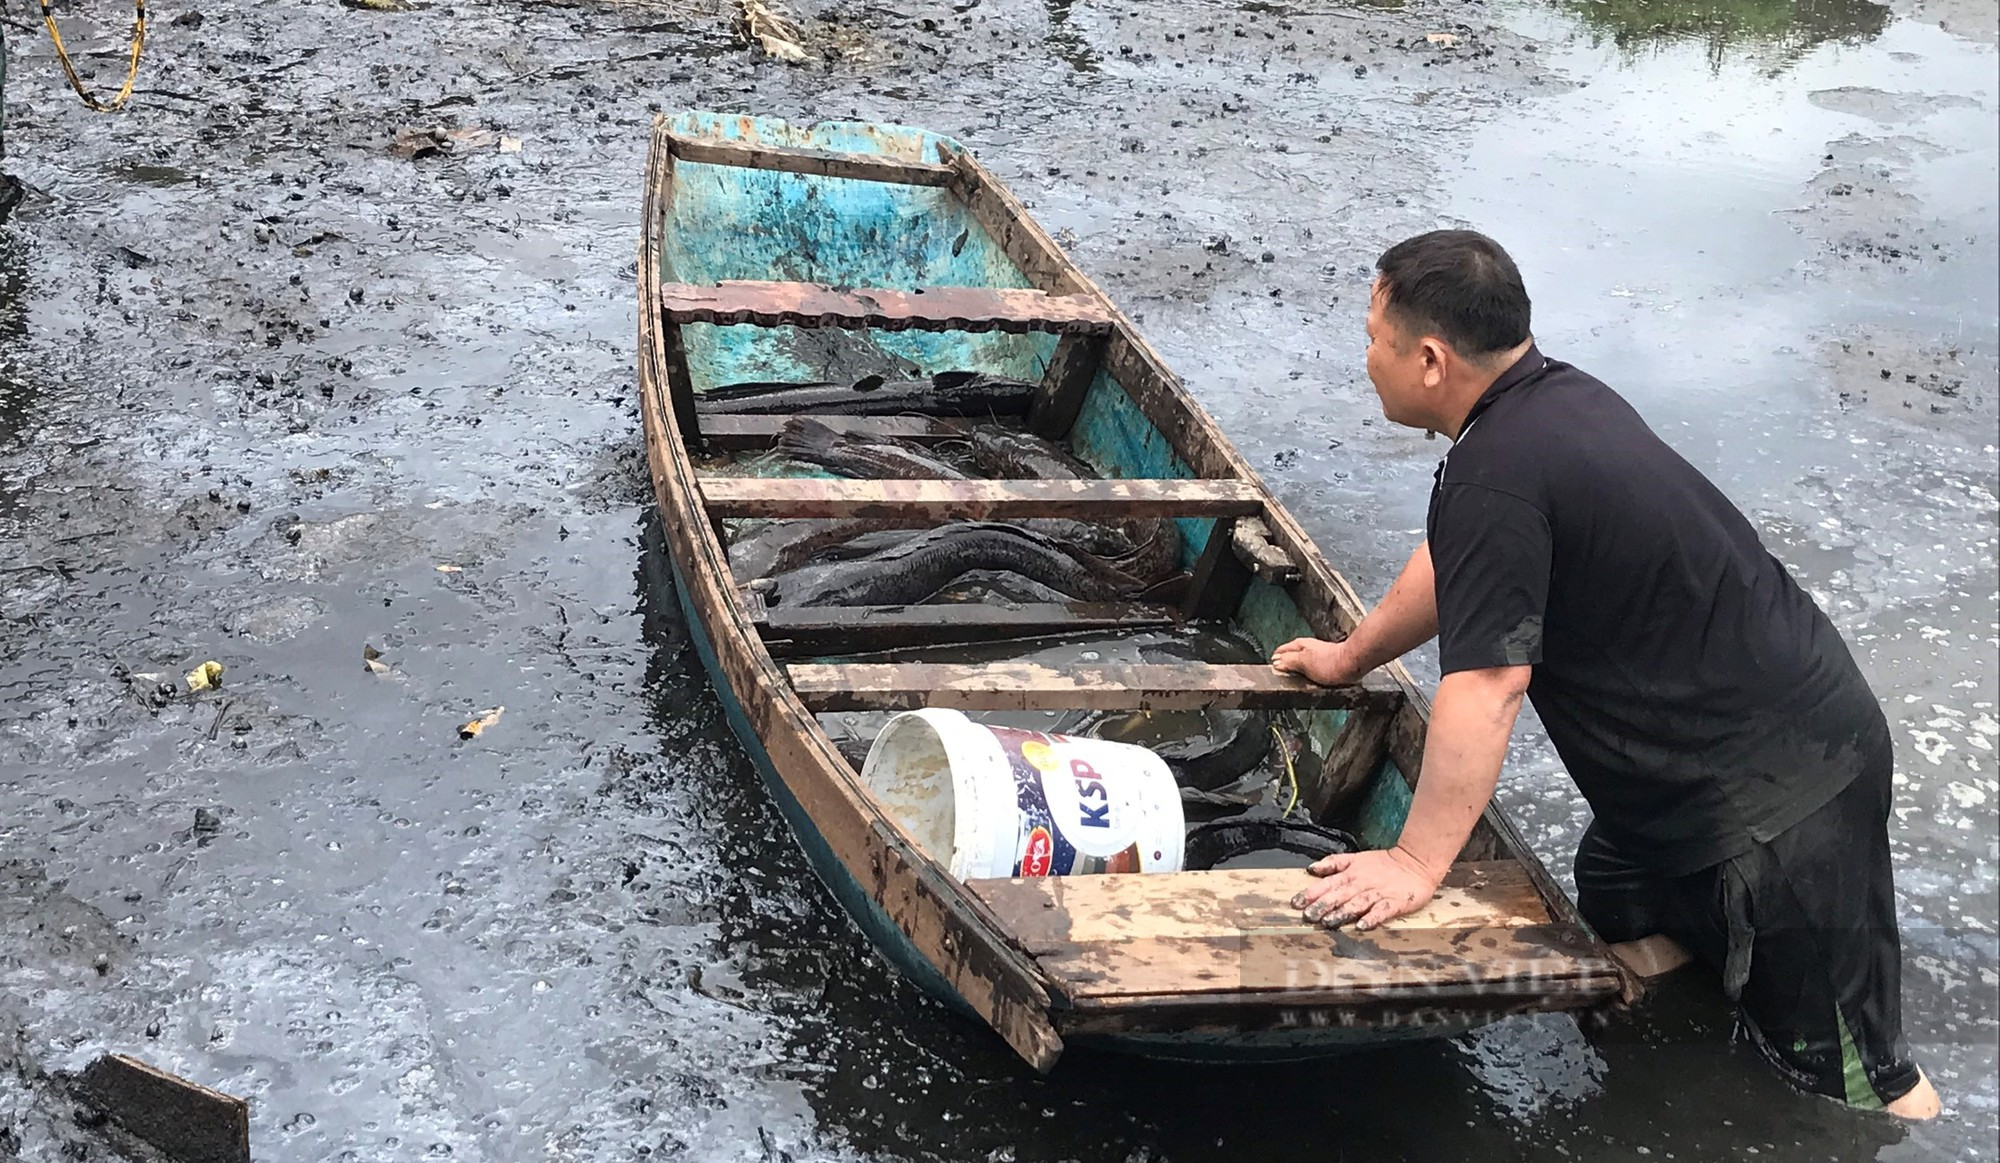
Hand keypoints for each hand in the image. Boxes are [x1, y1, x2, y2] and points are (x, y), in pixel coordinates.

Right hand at [1271, 637, 1364, 686]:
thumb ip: (1289, 661)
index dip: (1276, 660)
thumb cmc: (1330, 662)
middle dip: (1286, 665)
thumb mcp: (1303, 662)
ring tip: (1296, 681)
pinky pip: (1311, 668)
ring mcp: (1317, 655)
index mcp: (1300, 645)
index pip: (1281, 651)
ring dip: (1298, 671)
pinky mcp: (1326, 663)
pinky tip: (1310, 681)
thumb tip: (1276, 662)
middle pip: (1291, 656)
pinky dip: (1308, 674)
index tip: (1272, 669)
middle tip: (1282, 677)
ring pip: (1301, 662)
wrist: (1352, 664)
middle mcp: (1308, 647)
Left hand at [1290, 847, 1441, 930]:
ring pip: (1358, 903)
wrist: (1415, 862)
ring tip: (1329, 922)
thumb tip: (1311, 869)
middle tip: (1308, 916)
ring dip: (1343, 912)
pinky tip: (1362, 926)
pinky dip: (1372, 918)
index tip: (1296, 903)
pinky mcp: (1395, 902)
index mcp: (1351, 874)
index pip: (1328, 884)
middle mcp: (1362, 884)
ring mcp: (1378, 893)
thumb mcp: (1355, 858)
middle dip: (1323, 905)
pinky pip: (1382, 911)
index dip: (1312, 893)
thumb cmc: (1383, 863)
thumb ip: (1333, 863)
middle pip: (1340, 895)